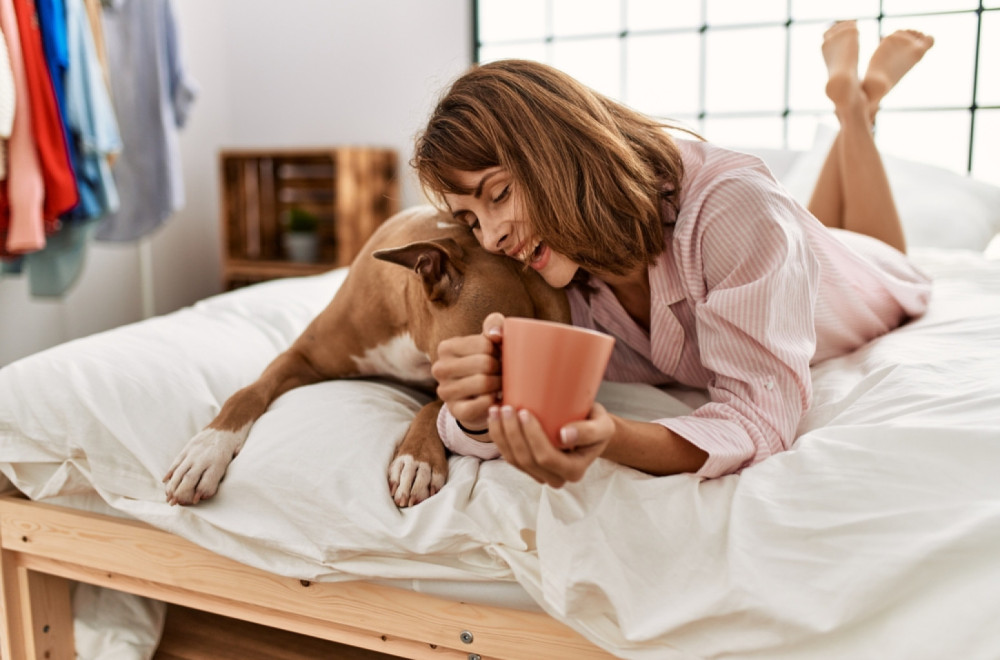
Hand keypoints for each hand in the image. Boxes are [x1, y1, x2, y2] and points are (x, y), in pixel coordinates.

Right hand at [432, 312, 504, 430]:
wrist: (480, 395)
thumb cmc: (487, 361)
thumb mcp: (489, 339)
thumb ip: (495, 324)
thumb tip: (496, 335)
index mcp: (446, 347)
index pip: (484, 344)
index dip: (499, 351)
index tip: (499, 356)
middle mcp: (440, 368)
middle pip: (484, 363)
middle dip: (501, 368)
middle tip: (504, 371)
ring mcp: (445, 391)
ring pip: (484, 383)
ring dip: (500, 384)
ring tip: (502, 383)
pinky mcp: (456, 411)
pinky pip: (482, 404)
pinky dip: (495, 401)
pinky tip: (496, 397)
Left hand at [488, 402, 614, 486]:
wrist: (590, 430)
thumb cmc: (596, 424)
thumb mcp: (602, 425)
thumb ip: (589, 431)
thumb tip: (564, 436)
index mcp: (573, 470)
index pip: (546, 457)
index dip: (531, 436)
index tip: (524, 411)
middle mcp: (556, 478)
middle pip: (526, 459)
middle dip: (511, 433)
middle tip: (505, 407)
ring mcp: (540, 474)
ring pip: (513, 460)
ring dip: (500, 436)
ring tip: (495, 410)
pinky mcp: (528, 467)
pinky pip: (509, 457)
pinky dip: (499, 438)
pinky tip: (494, 420)